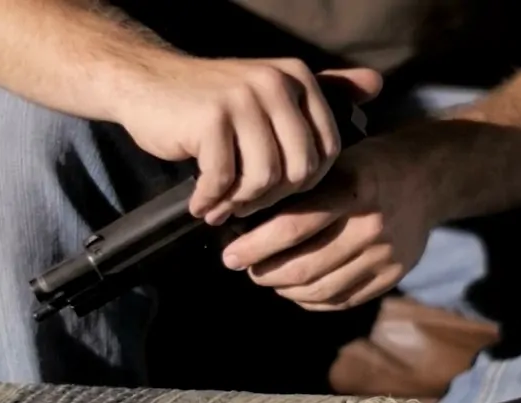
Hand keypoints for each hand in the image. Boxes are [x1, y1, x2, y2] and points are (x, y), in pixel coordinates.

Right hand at [115, 55, 381, 224]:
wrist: (144, 83)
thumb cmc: (209, 100)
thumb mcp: (270, 91)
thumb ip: (324, 90)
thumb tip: (377, 85)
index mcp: (297, 78)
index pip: (326, 151)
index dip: (303, 184)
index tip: (273, 191)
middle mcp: (275, 83)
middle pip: (299, 170)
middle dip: (273, 199)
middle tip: (245, 204)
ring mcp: (243, 98)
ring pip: (265, 178)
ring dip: (241, 203)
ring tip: (222, 205)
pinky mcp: (211, 118)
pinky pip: (225, 179)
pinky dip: (211, 199)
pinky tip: (200, 201)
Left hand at [220, 139, 434, 310]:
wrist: (428, 176)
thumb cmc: (367, 164)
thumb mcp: (335, 160)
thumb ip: (299, 189)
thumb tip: (242, 218)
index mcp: (352, 189)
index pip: (293, 227)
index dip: (254, 246)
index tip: (230, 255)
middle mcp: (370, 226)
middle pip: (303, 267)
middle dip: (264, 272)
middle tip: (244, 266)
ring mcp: (384, 256)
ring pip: (319, 290)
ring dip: (283, 289)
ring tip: (268, 276)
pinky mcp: (392, 275)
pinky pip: (341, 300)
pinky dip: (311, 299)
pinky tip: (296, 288)